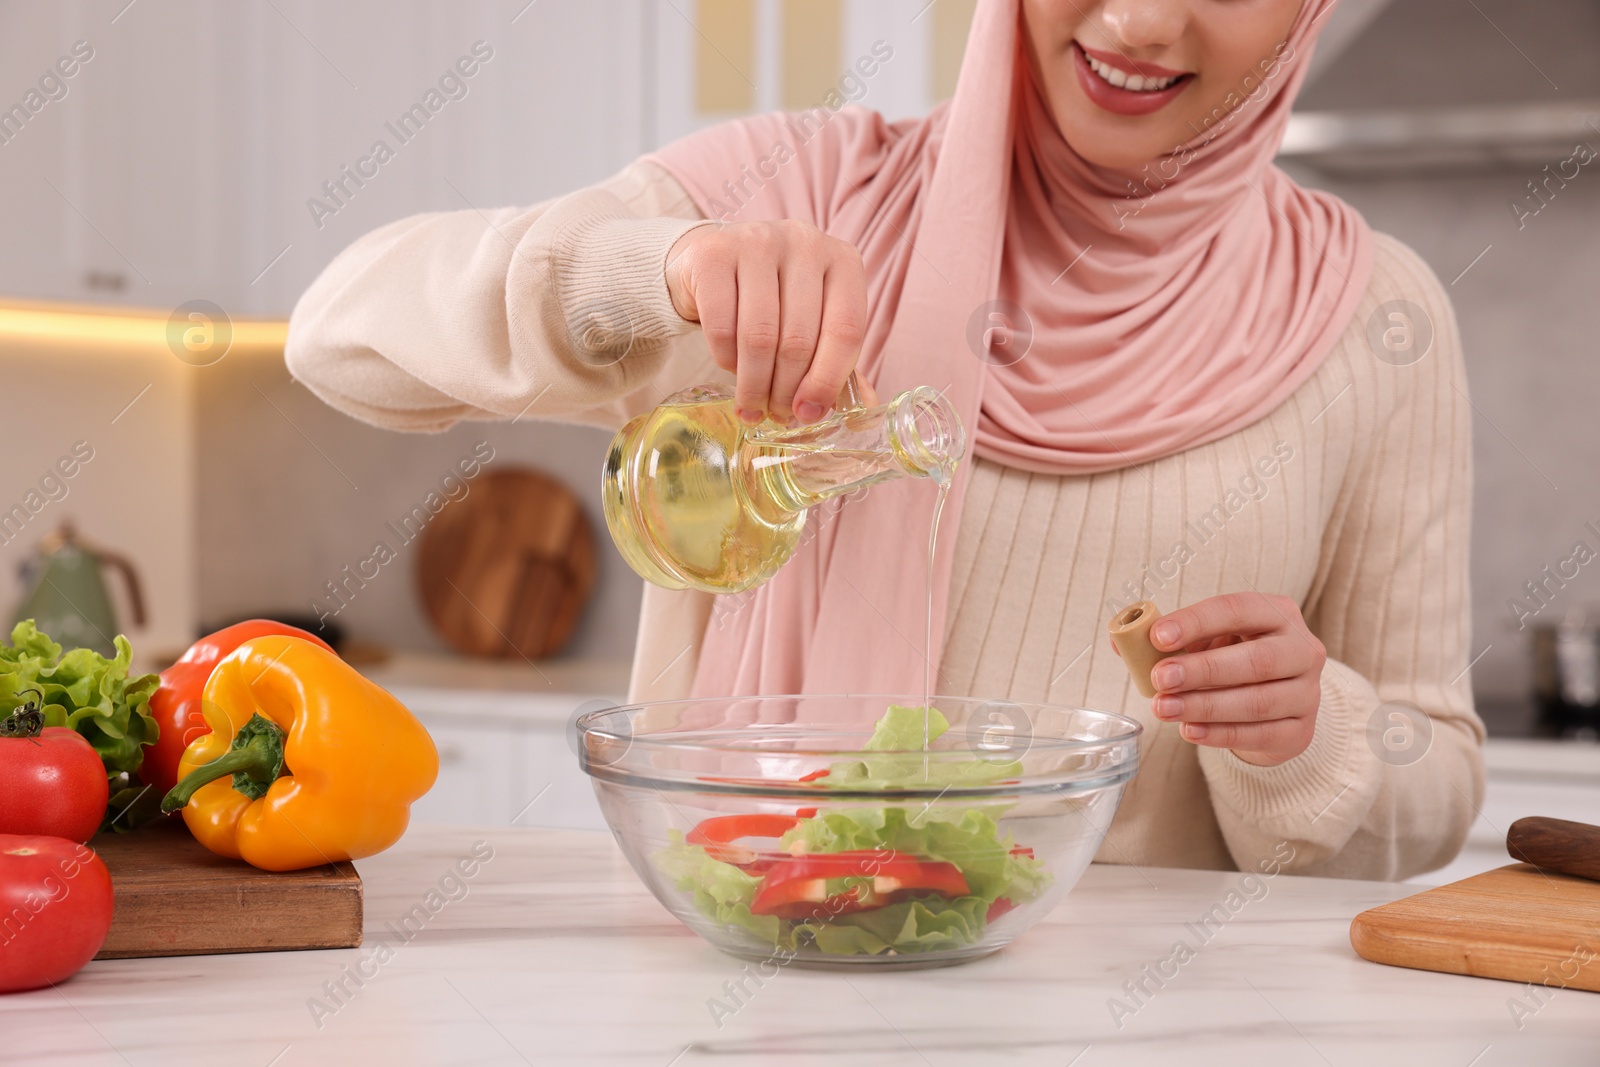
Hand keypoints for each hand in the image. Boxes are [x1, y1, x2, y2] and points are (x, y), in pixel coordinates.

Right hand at [666, 220, 867, 424]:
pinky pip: (721, 327)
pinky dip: (726, 360)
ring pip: (760, 337)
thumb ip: (837, 362)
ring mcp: (757, 242)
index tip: (809, 413)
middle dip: (786, 390)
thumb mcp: (814, 321)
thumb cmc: (775, 299)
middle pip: (799, 339)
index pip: (846, 330)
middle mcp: (805, 242)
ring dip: (755, 384)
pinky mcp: (713, 254)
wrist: (715, 263)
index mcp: (843, 261)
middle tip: (776, 414)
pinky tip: (730, 369)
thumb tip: (859, 413)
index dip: (828, 381)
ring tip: (752, 406)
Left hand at [1139, 593, 1325, 766]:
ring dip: (1205, 706)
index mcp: (1277, 612)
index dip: (1196, 622)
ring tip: (1163, 708)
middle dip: (1202, 670)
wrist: (1275, 705)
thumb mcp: (1206, 641)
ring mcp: (1307, 693)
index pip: (1238, 609)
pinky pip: (1260, 734)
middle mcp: (1302, 649)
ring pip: (1258, 701)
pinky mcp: (1301, 731)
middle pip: (1256, 660)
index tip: (1157, 636)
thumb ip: (1168, 640)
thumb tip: (1122, 645)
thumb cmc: (1232, 661)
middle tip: (1158, 678)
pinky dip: (1221, 734)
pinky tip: (1189, 730)